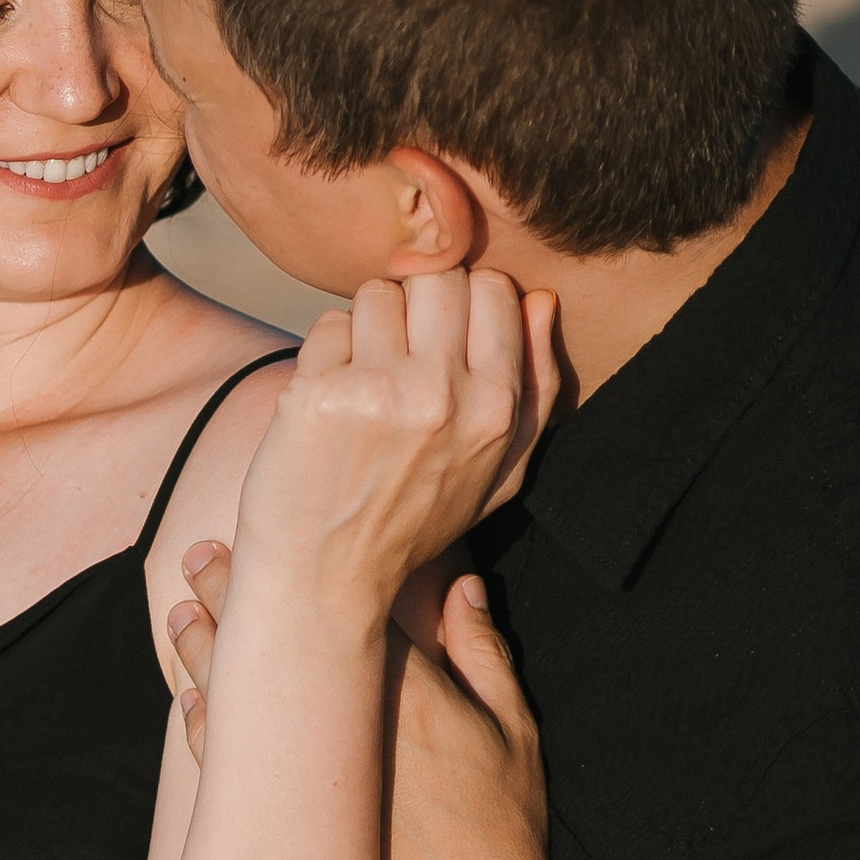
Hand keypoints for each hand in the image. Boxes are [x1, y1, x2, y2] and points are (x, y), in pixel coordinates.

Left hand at [167, 553, 561, 859]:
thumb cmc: (502, 830)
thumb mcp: (513, 728)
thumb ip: (483, 650)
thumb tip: (460, 584)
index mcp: (404, 682)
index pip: (345, 597)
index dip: (302, 558)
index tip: (274, 523)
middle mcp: (344, 716)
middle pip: (276, 635)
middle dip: (235, 591)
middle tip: (200, 555)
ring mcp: (308, 769)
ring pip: (239, 691)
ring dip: (204, 649)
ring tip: (180, 612)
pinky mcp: (286, 815)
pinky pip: (229, 758)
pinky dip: (207, 722)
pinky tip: (189, 699)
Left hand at [231, 271, 559, 634]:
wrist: (325, 580)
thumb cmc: (414, 523)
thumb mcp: (502, 474)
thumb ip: (537, 391)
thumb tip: (540, 299)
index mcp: (496, 410)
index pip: (494, 289)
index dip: (465, 304)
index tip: (442, 340)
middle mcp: (443, 394)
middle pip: (437, 278)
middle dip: (416, 305)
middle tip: (399, 354)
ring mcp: (378, 390)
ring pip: (378, 293)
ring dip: (366, 327)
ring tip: (363, 379)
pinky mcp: (318, 392)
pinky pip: (328, 324)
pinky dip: (324, 354)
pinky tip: (328, 399)